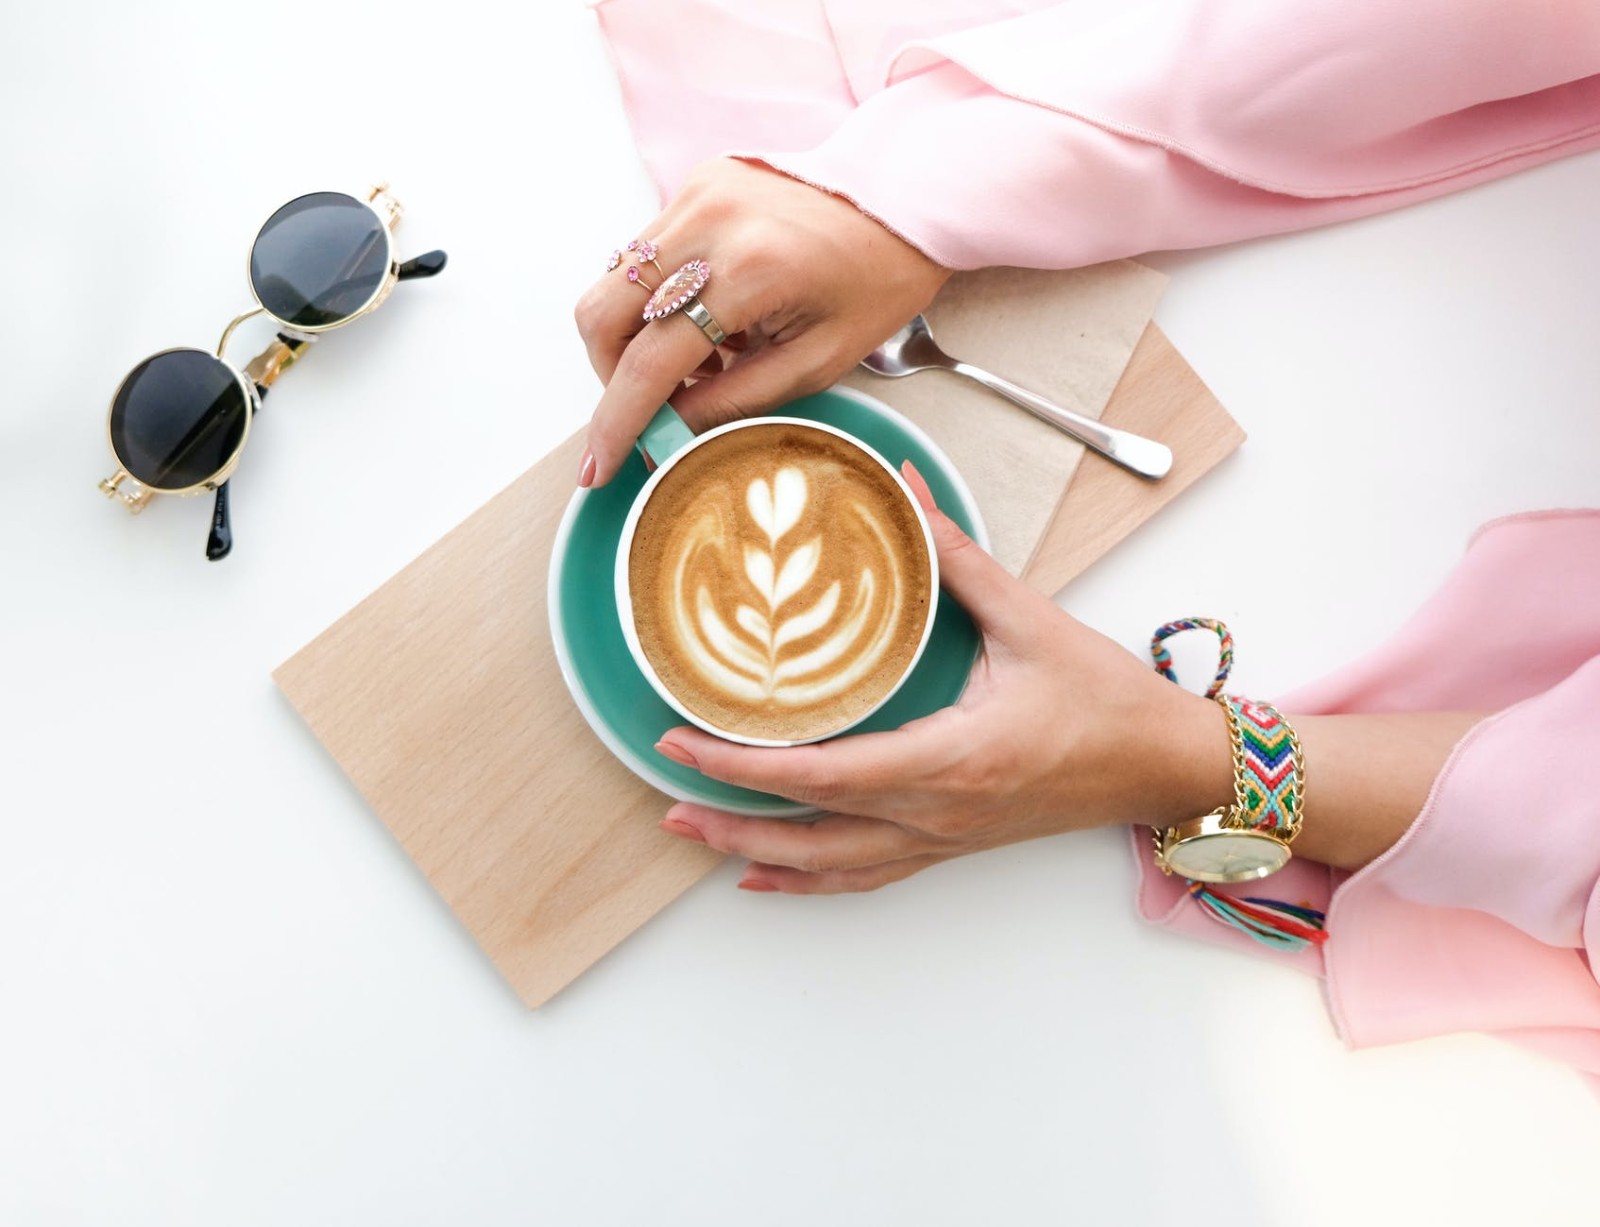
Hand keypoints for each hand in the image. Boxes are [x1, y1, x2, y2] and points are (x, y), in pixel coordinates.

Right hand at [573, 157, 950, 486]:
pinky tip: (710, 321)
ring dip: (636, 337)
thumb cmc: (876, 280)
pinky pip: (644, 255)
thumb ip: (734, 401)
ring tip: (701, 362)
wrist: (902, 199)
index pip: (651, 361)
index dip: (618, 420)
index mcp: (748, 272)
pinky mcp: (695, 184)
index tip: (599, 465)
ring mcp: (695, 195)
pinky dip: (659, 301)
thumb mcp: (817, 362)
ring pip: (613, 282)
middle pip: (603, 313)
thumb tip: (667, 432)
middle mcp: (708, 223)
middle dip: (612, 374)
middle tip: (652, 406)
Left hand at [653, 464, 1233, 893]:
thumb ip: (957, 557)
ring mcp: (943, 838)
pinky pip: (866, 876)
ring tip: (691, 832)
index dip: (743, 765)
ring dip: (755, 854)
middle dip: (728, 813)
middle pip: (809, 831)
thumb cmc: (1108, 701)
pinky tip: (767, 878)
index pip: (822, 774)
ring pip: (829, 867)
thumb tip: (904, 490)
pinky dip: (808, 881)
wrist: (1164, 767)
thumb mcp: (1031, 621)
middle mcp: (937, 813)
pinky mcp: (952, 844)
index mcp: (951, 758)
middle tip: (664, 787)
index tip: (682, 742)